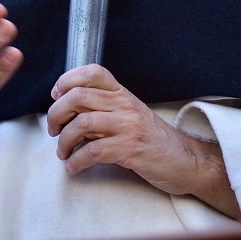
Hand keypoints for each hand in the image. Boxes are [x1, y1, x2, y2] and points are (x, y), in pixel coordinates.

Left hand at [47, 64, 238, 218]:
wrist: (187, 160)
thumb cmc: (153, 139)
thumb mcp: (129, 114)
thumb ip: (104, 107)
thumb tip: (68, 109)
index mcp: (122, 93)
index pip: (91, 72)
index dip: (66, 80)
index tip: (55, 96)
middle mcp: (124, 105)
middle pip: (77, 97)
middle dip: (55, 114)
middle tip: (53, 129)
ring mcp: (129, 126)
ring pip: (82, 124)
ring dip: (64, 141)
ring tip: (63, 153)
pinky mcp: (131, 149)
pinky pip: (93, 152)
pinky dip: (76, 161)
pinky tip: (74, 167)